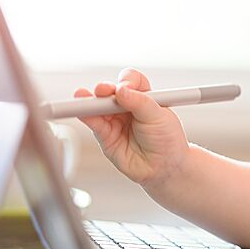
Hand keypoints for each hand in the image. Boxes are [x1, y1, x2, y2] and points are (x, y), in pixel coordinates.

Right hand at [74, 67, 188, 186]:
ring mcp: (115, 120)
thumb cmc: (167, 140)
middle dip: (105, 89)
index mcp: (144, 97)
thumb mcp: (159, 116)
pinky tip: (82, 111)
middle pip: (110, 91)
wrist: (165, 167)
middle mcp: (127, 107)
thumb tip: (121, 90)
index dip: (127, 82)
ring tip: (84, 99)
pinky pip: (93, 123)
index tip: (126, 88)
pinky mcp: (105, 135)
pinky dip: (86, 116)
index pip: (131, 81)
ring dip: (90, 101)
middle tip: (103, 91)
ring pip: (98, 106)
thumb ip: (139, 102)